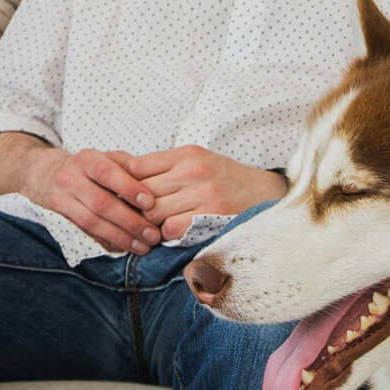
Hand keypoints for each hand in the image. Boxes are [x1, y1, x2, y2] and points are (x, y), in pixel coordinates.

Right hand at [23, 146, 163, 253]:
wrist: (48, 175)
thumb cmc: (89, 167)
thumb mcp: (106, 157)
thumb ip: (129, 167)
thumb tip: (155, 184)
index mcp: (86, 159)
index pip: (107, 173)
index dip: (129, 188)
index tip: (151, 203)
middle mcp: (71, 179)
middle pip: (101, 203)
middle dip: (130, 221)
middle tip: (153, 234)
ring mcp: (62, 200)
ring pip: (93, 223)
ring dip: (121, 237)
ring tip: (143, 246)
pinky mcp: (61, 218)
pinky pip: (87, 234)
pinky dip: (109, 242)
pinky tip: (127, 248)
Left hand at [125, 146, 287, 240]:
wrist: (266, 194)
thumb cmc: (225, 179)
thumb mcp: (198, 161)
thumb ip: (165, 167)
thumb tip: (125, 176)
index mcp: (187, 154)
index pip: (137, 166)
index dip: (125, 183)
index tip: (123, 194)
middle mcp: (193, 171)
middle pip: (141, 191)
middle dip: (135, 207)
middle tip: (134, 216)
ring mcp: (203, 194)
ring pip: (153, 212)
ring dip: (150, 223)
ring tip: (154, 225)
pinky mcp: (211, 217)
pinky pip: (171, 229)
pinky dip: (167, 234)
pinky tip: (172, 232)